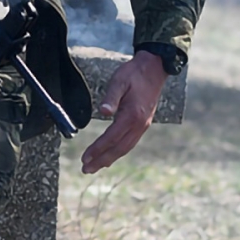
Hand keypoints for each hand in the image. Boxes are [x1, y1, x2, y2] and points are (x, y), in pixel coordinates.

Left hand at [78, 50, 168, 173]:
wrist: (154, 68)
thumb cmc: (134, 73)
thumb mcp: (119, 81)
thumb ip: (111, 97)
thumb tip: (103, 111)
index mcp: (132, 115)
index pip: (111, 137)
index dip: (97, 149)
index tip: (85, 158)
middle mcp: (139, 124)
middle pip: (119, 148)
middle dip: (102, 160)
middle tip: (86, 170)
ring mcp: (142, 125)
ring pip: (125, 147)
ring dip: (109, 158)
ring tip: (95, 167)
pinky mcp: (142, 123)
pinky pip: (129, 142)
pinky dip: (119, 151)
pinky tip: (110, 155)